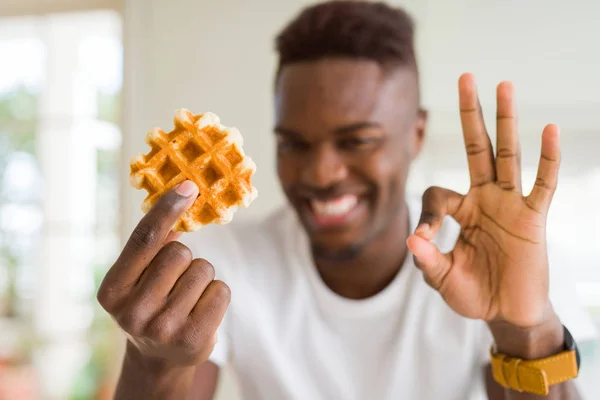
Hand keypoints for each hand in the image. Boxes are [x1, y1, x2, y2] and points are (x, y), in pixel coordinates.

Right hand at [97, 180, 229, 366]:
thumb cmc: (150, 304)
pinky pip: (221, 290)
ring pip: (203, 269)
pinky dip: (216, 294)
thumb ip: (152, 245)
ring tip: (185, 299)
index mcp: (112, 291)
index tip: (188, 186)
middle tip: (174, 282)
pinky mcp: (192, 339)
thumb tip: (182, 196)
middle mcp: (132, 312)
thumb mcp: (137, 278)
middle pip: (179, 252)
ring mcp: (163, 329)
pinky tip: (200, 310)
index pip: (144, 240)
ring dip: (201, 278)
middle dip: (184, 259)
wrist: (158, 358)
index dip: (167, 209)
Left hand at [407, 73, 559, 328]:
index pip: (436, 194)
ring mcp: (509, 204)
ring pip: (507, 155)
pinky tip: (548, 129)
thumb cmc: (473, 293)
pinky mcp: (533, 217)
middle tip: (465, 77)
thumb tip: (411, 238)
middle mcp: (484, 199)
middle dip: (470, 115)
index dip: (426, 215)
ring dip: (505, 121)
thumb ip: (427, 259)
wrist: (506, 313)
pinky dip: (546, 159)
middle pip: (476, 148)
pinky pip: (542, 183)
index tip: (424, 239)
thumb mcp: (442, 277)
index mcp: (461, 210)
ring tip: (502, 85)